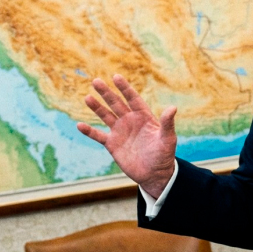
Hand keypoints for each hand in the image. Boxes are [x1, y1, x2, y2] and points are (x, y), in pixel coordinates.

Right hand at [77, 74, 176, 197]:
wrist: (155, 175)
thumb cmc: (164, 156)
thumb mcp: (168, 139)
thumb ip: (167, 124)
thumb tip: (173, 108)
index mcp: (143, 116)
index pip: (132, 98)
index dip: (124, 88)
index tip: (116, 77)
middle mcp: (130, 121)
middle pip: (116, 103)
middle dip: (106, 93)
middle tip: (96, 81)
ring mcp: (120, 132)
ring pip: (106, 116)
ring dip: (97, 107)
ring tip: (87, 97)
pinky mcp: (112, 144)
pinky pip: (98, 136)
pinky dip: (89, 131)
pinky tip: (79, 125)